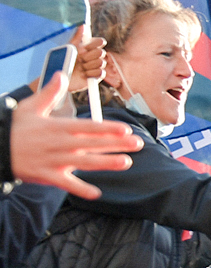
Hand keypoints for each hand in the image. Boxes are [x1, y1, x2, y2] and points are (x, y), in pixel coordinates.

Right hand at [10, 74, 139, 198]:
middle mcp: (60, 144)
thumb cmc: (14, 127)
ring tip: (126, 163)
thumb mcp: (31, 107)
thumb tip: (60, 74)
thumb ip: (50, 93)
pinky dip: (80, 189)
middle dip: (117, 144)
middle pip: (93, 144)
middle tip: (138, 145)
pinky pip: (66, 183)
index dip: (108, 129)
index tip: (126, 130)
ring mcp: (54, 160)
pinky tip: (96, 194)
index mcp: (58, 127)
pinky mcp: (47, 175)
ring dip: (106, 163)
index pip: (88, 127)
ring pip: (85, 162)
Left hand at [69, 27, 105, 92]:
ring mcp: (94, 66)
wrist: (59, 76)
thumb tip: (84, 25)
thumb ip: (78, 37)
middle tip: (81, 59)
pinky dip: (92, 73)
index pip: (99, 42)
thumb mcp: (70, 47)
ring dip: (90, 65)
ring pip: (101, 62)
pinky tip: (84, 74)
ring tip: (81, 67)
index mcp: (87, 48)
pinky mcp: (95, 77)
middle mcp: (92, 56)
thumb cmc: (63, 61)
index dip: (95, 44)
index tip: (86, 47)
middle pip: (101, 52)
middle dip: (90, 56)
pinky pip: (101, 73)